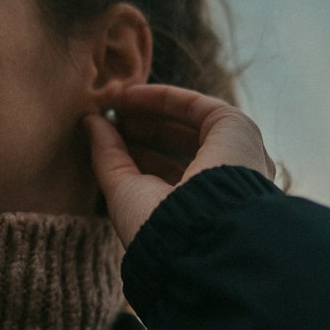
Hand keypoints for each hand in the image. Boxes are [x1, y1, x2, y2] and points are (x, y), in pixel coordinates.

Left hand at [84, 83, 275, 248]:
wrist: (196, 232)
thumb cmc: (158, 226)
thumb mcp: (123, 191)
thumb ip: (107, 156)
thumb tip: (90, 123)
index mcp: (203, 208)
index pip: (167, 172)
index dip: (137, 152)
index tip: (106, 137)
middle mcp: (226, 182)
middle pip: (180, 145)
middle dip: (143, 129)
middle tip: (109, 118)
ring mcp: (236, 154)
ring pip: (189, 123)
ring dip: (151, 110)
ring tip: (115, 104)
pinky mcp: (239, 129)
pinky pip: (196, 105)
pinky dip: (162, 97)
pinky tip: (128, 96)